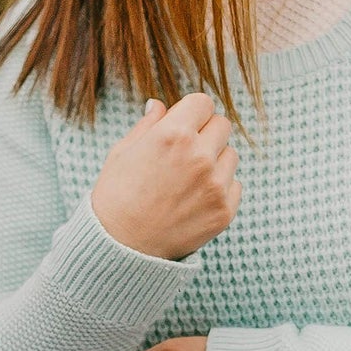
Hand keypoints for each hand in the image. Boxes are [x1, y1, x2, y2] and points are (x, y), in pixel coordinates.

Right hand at [90, 93, 240, 260]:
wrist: (120, 247)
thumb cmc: (115, 196)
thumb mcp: (123, 152)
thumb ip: (147, 125)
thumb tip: (158, 105)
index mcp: (173, 134)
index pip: (203, 103)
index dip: (191, 112)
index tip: (183, 125)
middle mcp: (199, 157)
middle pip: (222, 125)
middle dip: (205, 133)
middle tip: (185, 152)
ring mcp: (215, 185)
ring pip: (230, 155)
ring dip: (215, 161)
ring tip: (187, 180)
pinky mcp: (224, 210)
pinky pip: (234, 185)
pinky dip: (219, 189)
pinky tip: (194, 199)